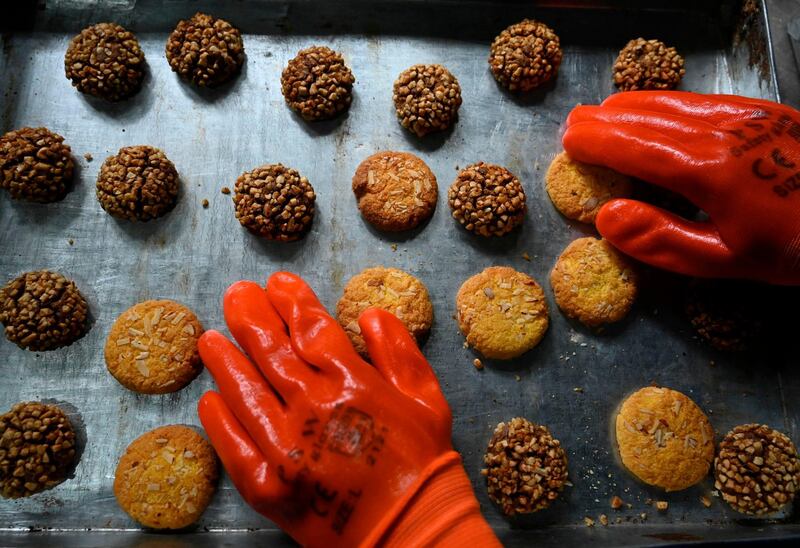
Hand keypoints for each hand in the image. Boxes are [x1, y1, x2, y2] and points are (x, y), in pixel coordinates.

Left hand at [196, 273, 498, 546]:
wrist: (413, 532)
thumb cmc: (423, 463)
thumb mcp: (428, 398)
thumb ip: (399, 351)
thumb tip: (370, 313)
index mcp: (353, 385)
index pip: (312, 329)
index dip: (292, 301)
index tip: (278, 283)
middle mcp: (313, 410)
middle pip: (271, 352)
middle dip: (251, 317)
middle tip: (236, 294)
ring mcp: (285, 450)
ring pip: (245, 393)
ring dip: (225, 361)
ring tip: (210, 337)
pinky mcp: (268, 488)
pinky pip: (234, 447)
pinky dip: (219, 421)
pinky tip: (209, 399)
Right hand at [563, 91, 799, 284]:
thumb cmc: (798, 247)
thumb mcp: (727, 261)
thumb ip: (663, 239)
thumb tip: (606, 217)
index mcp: (706, 171)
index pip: (633, 147)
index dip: (597, 142)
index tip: (568, 140)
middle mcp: (721, 132)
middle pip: (647, 116)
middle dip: (606, 119)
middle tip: (575, 123)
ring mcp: (745, 116)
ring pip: (674, 102)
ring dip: (633, 106)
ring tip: (607, 111)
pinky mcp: (766, 112)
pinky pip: (702, 100)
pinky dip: (668, 103)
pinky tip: (662, 108)